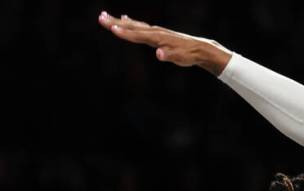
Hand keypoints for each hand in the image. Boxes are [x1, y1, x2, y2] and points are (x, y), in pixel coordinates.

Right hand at [97, 11, 230, 74]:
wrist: (200, 49)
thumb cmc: (189, 55)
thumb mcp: (181, 58)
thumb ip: (169, 55)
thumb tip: (159, 54)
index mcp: (158, 38)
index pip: (138, 35)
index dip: (125, 33)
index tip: (112, 28)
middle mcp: (155, 32)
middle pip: (132, 27)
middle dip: (116, 23)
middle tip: (100, 18)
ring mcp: (156, 31)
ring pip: (134, 25)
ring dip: (119, 21)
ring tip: (105, 16)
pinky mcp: (157, 34)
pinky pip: (140, 27)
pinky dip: (130, 22)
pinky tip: (125, 19)